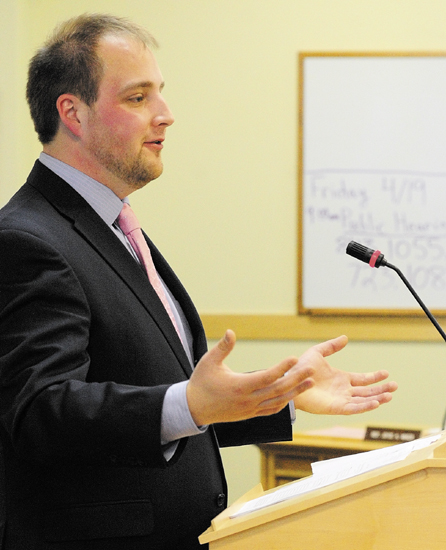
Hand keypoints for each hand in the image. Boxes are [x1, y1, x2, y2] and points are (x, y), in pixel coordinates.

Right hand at [186, 330, 315, 425]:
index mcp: (240, 386)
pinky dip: (284, 402)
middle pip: (278, 390)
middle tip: (311, 369)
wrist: (194, 408)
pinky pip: (271, 409)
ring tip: (310, 382)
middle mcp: (248, 400)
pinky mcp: (249, 414)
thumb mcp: (209, 362)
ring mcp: (250, 409)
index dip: (282, 368)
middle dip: (296, 379)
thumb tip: (231, 331)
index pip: (267, 377)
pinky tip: (292, 395)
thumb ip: (223, 347)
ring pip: (278, 401)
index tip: (294, 358)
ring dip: (295, 392)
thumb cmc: (201, 382)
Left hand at [293, 335, 397, 414]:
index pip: (363, 379)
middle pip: (367, 391)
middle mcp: (343, 390)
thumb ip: (331, 346)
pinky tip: (375, 402)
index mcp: (341, 378)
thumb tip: (345, 338)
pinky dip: (364, 406)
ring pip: (363, 401)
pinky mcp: (335, 407)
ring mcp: (340, 399)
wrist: (290, 380)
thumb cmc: (300, 368)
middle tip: (395, 386)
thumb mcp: (318, 353)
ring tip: (389, 396)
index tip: (387, 373)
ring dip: (377, 398)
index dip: (375, 377)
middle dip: (381, 389)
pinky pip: (353, 408)